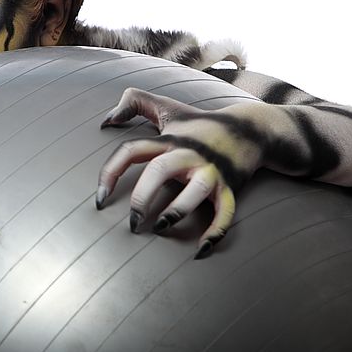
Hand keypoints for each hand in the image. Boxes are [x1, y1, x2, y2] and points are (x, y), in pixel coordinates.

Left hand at [96, 88, 267, 258]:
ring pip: (195, 191)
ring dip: (177, 211)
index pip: (131, 152)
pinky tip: (201, 249)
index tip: (100, 200)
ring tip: (161, 227)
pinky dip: (216, 231)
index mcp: (169, 141)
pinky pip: (226, 211)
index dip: (110, 173)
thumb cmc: (201, 124)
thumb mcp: (168, 107)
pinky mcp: (231, 186)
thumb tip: (106, 121)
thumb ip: (135, 102)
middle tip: (132, 223)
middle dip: (142, 197)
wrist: (251, 128)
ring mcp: (211, 170)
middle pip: (160, 170)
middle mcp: (188, 155)